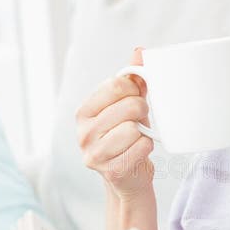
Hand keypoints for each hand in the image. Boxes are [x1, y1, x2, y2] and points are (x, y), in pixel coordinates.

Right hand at [76, 48, 154, 199]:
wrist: (128, 178)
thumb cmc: (127, 136)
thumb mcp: (128, 105)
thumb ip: (133, 79)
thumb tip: (139, 51)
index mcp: (83, 112)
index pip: (115, 85)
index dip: (134, 89)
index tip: (136, 98)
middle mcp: (83, 133)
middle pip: (129, 106)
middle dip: (142, 111)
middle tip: (140, 120)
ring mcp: (94, 154)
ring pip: (134, 128)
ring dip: (144, 132)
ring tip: (137, 138)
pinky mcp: (110, 170)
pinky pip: (141, 147)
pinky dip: (146, 148)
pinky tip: (138, 152)